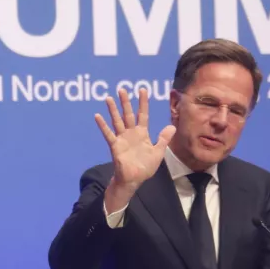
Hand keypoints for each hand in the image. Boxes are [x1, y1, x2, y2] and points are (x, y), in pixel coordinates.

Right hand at [95, 88, 175, 208]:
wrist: (135, 179)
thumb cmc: (145, 167)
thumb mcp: (158, 152)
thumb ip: (163, 139)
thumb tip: (172, 126)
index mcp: (142, 133)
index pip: (143, 114)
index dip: (143, 103)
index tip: (142, 90)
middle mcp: (131, 133)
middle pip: (128, 114)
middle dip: (125, 102)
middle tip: (122, 89)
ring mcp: (122, 138)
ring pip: (117, 121)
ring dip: (113, 110)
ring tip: (108, 98)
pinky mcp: (115, 146)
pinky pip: (108, 134)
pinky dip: (103, 125)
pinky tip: (97, 116)